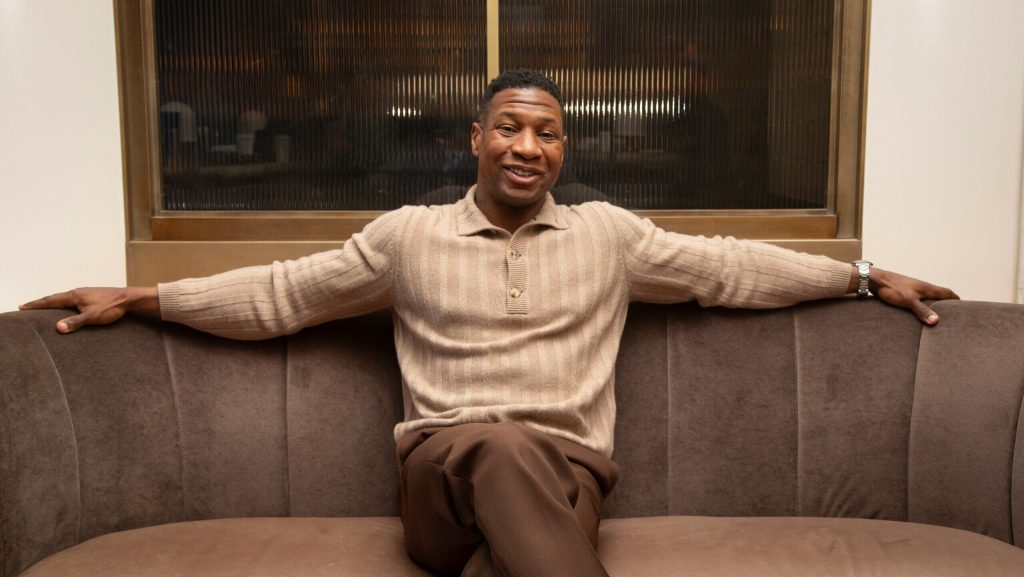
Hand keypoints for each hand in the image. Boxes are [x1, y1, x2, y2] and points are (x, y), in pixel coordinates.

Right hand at [19, 287, 159, 333]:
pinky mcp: (92, 296)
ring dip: (52, 303)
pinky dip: (63, 303)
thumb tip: (57, 327)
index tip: (22, 307)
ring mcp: (85, 293)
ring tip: (43, 307)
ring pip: (64, 298)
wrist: (128, 298)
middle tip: (27, 307)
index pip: (50, 300)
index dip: (36, 304)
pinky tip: (66, 307)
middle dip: (41, 303)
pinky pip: (72, 300)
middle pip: (55, 298)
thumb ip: (75, 322)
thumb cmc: (111, 307)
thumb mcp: (92, 317)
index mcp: (74, 296)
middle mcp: (77, 292)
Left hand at [865, 268, 958, 324]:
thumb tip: (936, 321)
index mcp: (927, 288)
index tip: (963, 307)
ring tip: (937, 315)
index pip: (947, 293)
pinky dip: (923, 306)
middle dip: (946, 303)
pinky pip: (918, 299)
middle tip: (952, 314)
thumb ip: (922, 310)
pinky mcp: (904, 292)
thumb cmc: (892, 288)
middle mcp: (922, 287)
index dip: (955, 299)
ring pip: (928, 297)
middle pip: (939, 295)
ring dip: (934, 305)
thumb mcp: (909, 300)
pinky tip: (918, 313)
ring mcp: (913, 289)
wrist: (875, 280)